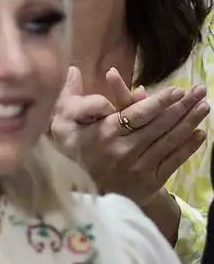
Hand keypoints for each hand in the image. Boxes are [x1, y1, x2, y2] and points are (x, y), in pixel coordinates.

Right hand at [55, 67, 207, 209]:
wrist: (79, 194)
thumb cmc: (73, 152)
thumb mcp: (63, 122)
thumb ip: (70, 95)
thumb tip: (74, 68)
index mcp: (104, 133)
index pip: (137, 114)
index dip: (160, 101)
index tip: (177, 90)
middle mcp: (122, 149)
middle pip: (159, 124)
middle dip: (182, 106)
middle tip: (200, 91)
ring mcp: (138, 167)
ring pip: (169, 140)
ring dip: (190, 122)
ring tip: (204, 106)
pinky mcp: (149, 182)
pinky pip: (173, 161)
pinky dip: (188, 147)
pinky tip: (200, 133)